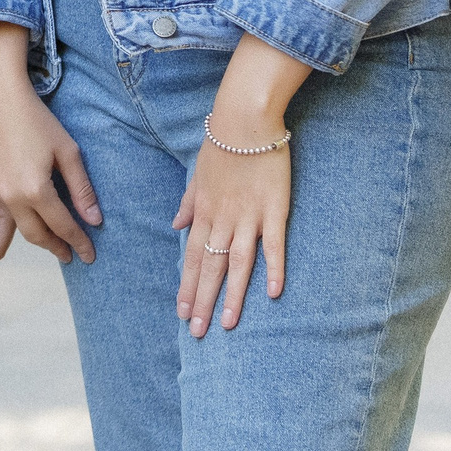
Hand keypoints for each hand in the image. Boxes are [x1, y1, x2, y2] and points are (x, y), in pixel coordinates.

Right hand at [0, 22, 101, 264]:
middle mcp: (10, 197)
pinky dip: (21, 217)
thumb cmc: (36, 118)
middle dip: (56, 248)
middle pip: (37, 236)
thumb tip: (94, 220)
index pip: (62, 226)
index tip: (90, 255)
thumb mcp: (67, 151)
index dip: (79, 242)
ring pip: (18, 226)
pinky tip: (32, 213)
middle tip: (72, 255)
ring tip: (55, 240)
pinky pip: (4, 210)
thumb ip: (81, 188)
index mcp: (35, 190)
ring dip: (38, 236)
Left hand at [174, 132, 291, 336]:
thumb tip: (176, 224)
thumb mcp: (197, 172)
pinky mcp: (274, 209)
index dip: (188, 286)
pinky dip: (273, 268)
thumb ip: (188, 201)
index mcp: (203, 211)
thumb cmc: (220, 141)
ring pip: (237, 263)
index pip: (193, 257)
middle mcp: (222, 219)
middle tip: (197, 332)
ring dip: (232, 295)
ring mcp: (249, 216)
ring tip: (228, 324)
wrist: (245, 118)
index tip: (182, 313)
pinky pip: (273, 244)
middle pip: (211, 267)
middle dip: (203, 301)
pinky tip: (274, 293)